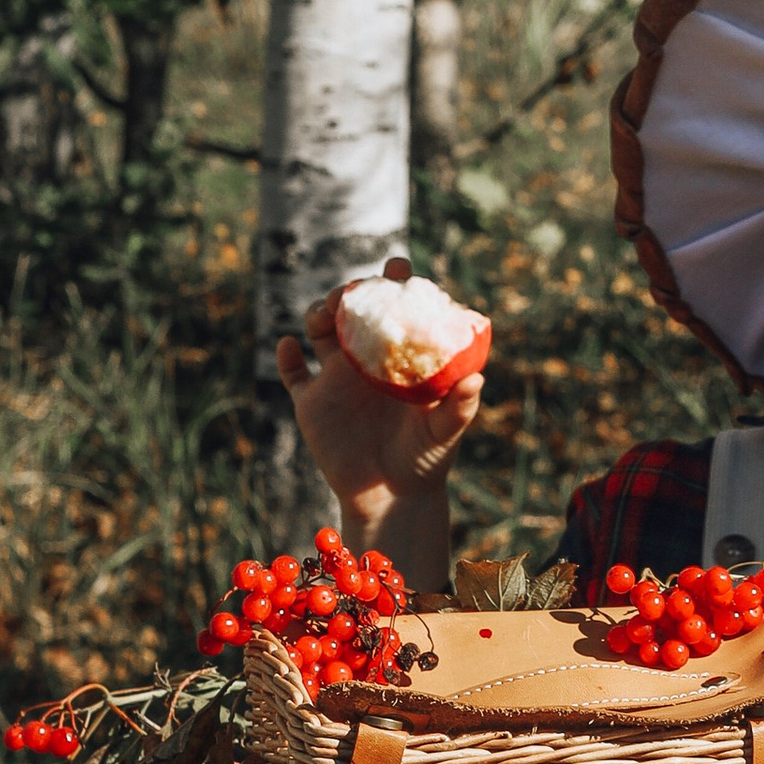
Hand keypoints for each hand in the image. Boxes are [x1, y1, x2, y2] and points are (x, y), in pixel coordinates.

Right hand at [276, 252, 481, 587]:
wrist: (392, 497)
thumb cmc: (426, 460)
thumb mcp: (445, 432)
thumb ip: (459, 407)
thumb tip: (477, 380)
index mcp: (398, 356)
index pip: (397, 309)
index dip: (396, 281)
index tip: (398, 266)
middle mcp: (366, 359)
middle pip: (352, 310)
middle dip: (349, 293)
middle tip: (353, 293)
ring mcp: (336, 378)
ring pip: (319, 330)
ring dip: (317, 314)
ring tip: (326, 316)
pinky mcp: (311, 403)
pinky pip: (292, 373)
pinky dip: (286, 357)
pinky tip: (290, 346)